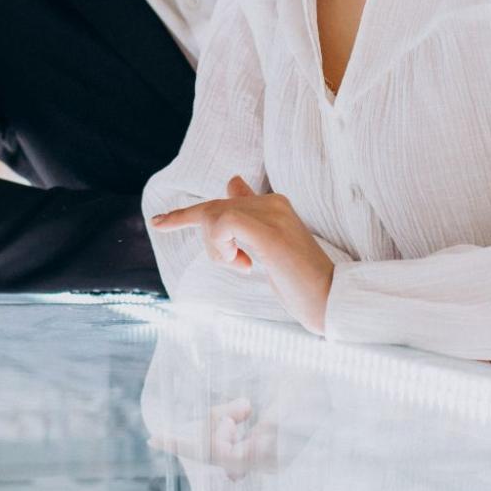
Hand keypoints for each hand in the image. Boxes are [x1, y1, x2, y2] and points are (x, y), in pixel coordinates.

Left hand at [150, 177, 335, 333]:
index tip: (161, 221)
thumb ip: (250, 232)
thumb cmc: (302, 284)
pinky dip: (220, 246)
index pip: (233, 192)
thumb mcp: (269, 254)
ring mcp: (271, 213)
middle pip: (215, 207)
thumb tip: (234, 215)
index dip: (195, 209)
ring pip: (215, 214)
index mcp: (275, 207)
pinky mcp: (267, 231)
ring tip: (240, 266)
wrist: (331, 298)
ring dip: (215, 247)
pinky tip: (241, 264)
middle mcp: (272, 203)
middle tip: (158, 224)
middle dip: (182, 218)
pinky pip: (223, 223)